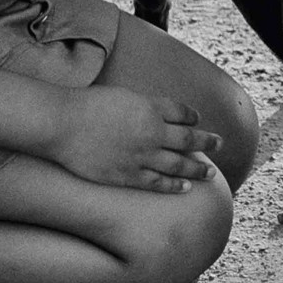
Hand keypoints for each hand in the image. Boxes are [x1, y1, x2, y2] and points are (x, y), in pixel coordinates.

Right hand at [56, 85, 224, 192]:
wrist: (62, 123)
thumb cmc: (86, 104)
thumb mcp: (121, 95)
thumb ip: (143, 104)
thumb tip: (158, 111)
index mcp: (150, 108)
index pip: (182, 112)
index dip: (192, 116)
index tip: (197, 120)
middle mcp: (152, 132)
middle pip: (189, 139)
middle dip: (207, 142)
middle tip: (220, 143)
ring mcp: (141, 156)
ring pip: (178, 165)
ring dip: (197, 169)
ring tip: (210, 173)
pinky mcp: (127, 175)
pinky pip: (157, 183)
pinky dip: (174, 186)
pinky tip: (186, 188)